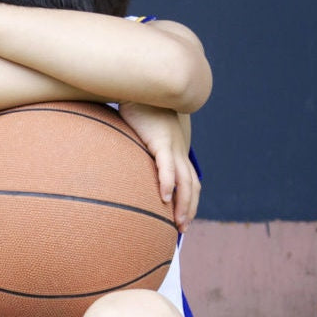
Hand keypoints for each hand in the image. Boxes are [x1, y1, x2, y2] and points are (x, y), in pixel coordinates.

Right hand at [118, 102, 199, 232]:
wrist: (142, 87)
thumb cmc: (139, 112)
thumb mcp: (142, 136)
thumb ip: (138, 153)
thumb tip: (124, 168)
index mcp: (177, 152)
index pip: (191, 182)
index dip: (190, 202)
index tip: (183, 220)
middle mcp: (179, 152)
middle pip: (192, 187)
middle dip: (189, 210)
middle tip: (181, 229)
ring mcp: (172, 147)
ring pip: (185, 182)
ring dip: (182, 204)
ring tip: (177, 222)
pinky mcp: (161, 142)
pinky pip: (167, 167)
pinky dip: (168, 184)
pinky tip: (163, 198)